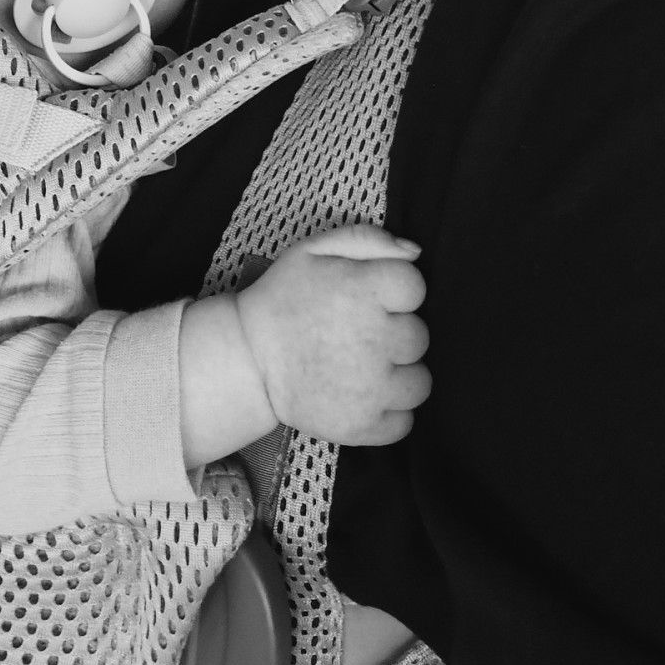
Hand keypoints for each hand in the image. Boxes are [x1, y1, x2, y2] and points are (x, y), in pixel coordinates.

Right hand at [235, 225, 428, 446]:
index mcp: (365, 291)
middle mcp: (375, 340)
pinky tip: (363, 397)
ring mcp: (372, 389)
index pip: (415, 287)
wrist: (246, 359)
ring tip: (364, 369)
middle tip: (358, 335)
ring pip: (419, 383)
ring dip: (398, 376)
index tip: (368, 299)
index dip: (393, 292)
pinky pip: (404, 422)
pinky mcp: (363, 426)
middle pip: (419, 337)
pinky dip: (388, 414)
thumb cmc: (282, 299)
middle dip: (394, 333)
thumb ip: (366, 239)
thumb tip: (415, 252)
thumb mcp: (313, 251)